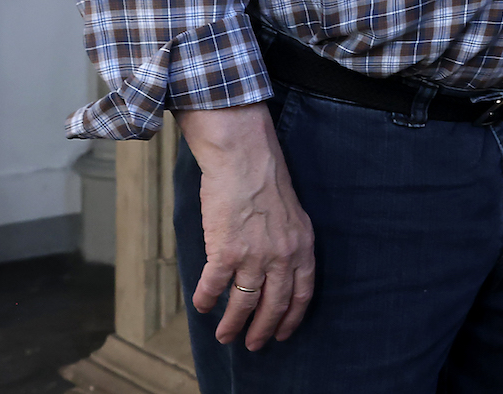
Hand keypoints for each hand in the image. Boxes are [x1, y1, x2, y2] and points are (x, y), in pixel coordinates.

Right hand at [178, 105, 316, 350]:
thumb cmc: (265, 181)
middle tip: (252, 345)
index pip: (302, 293)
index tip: (282, 334)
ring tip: (224, 336)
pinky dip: (205, 300)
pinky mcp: (226, 251)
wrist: (243, 158)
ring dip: (232, 324)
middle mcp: (282, 256)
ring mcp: (254, 256)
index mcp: (302, 246)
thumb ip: (290, 244)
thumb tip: (279, 270)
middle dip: (262, 330)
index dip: (291, 318)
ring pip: (243, 303)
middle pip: (274, 305)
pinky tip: (200, 306)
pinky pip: (213, 286)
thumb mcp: (292, 215)